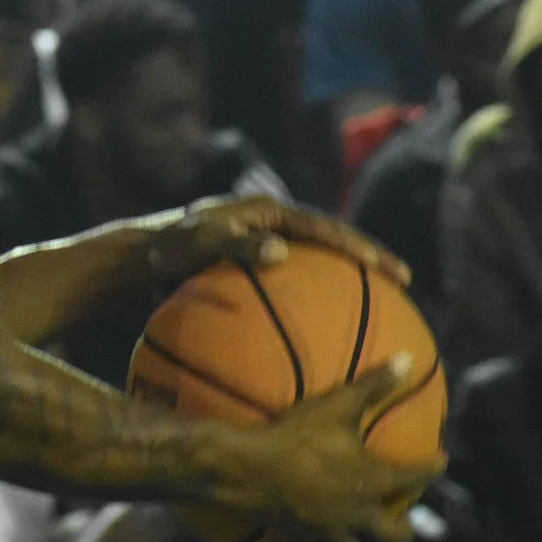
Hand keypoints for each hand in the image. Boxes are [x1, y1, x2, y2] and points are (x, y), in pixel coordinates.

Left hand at [149, 196, 410, 288]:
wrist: (138, 255)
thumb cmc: (168, 249)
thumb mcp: (202, 245)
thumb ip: (240, 247)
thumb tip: (282, 251)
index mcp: (269, 211)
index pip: (326, 229)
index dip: (360, 248)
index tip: (388, 268)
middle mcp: (273, 223)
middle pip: (332, 240)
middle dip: (368, 258)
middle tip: (403, 281)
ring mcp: (266, 242)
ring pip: (318, 260)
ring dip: (349, 278)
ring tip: (381, 304)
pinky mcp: (256, 263)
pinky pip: (296, 281)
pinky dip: (316, 297)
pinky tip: (326, 329)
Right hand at [205, 352, 441, 541]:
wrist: (252, 468)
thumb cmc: (301, 436)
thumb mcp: (339, 404)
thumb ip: (375, 384)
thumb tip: (407, 358)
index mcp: (374, 481)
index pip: (415, 477)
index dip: (432, 469)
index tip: (443, 462)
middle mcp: (360, 512)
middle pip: (394, 533)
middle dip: (403, 530)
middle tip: (404, 523)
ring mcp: (331, 530)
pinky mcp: (303, 538)